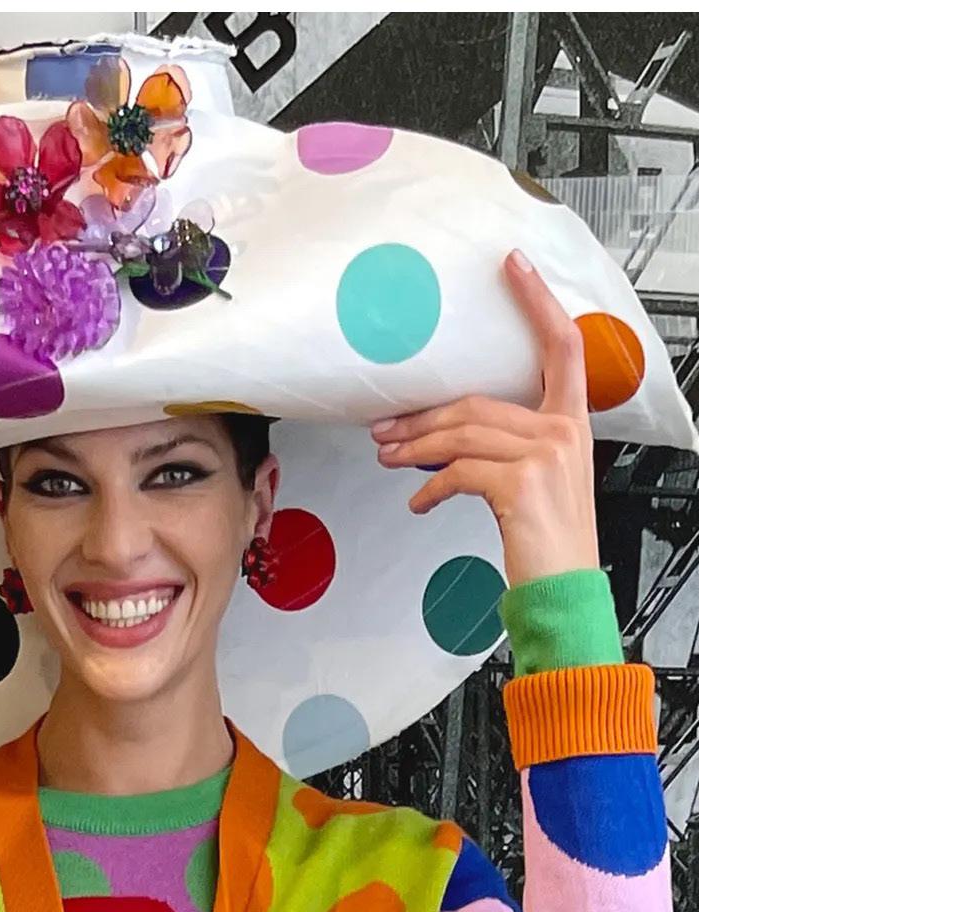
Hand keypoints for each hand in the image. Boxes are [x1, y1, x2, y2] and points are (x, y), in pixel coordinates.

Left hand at [370, 249, 598, 585]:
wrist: (566, 597)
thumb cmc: (550, 548)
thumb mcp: (540, 487)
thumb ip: (512, 451)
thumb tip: (452, 441)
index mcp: (572, 425)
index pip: (562, 347)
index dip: (538, 302)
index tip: (513, 267)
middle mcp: (563, 433)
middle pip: (479, 403)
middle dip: (424, 417)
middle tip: (386, 428)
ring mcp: (545, 455)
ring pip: (463, 434)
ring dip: (416, 447)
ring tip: (389, 457)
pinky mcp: (521, 483)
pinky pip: (461, 471)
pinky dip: (431, 486)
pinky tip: (419, 501)